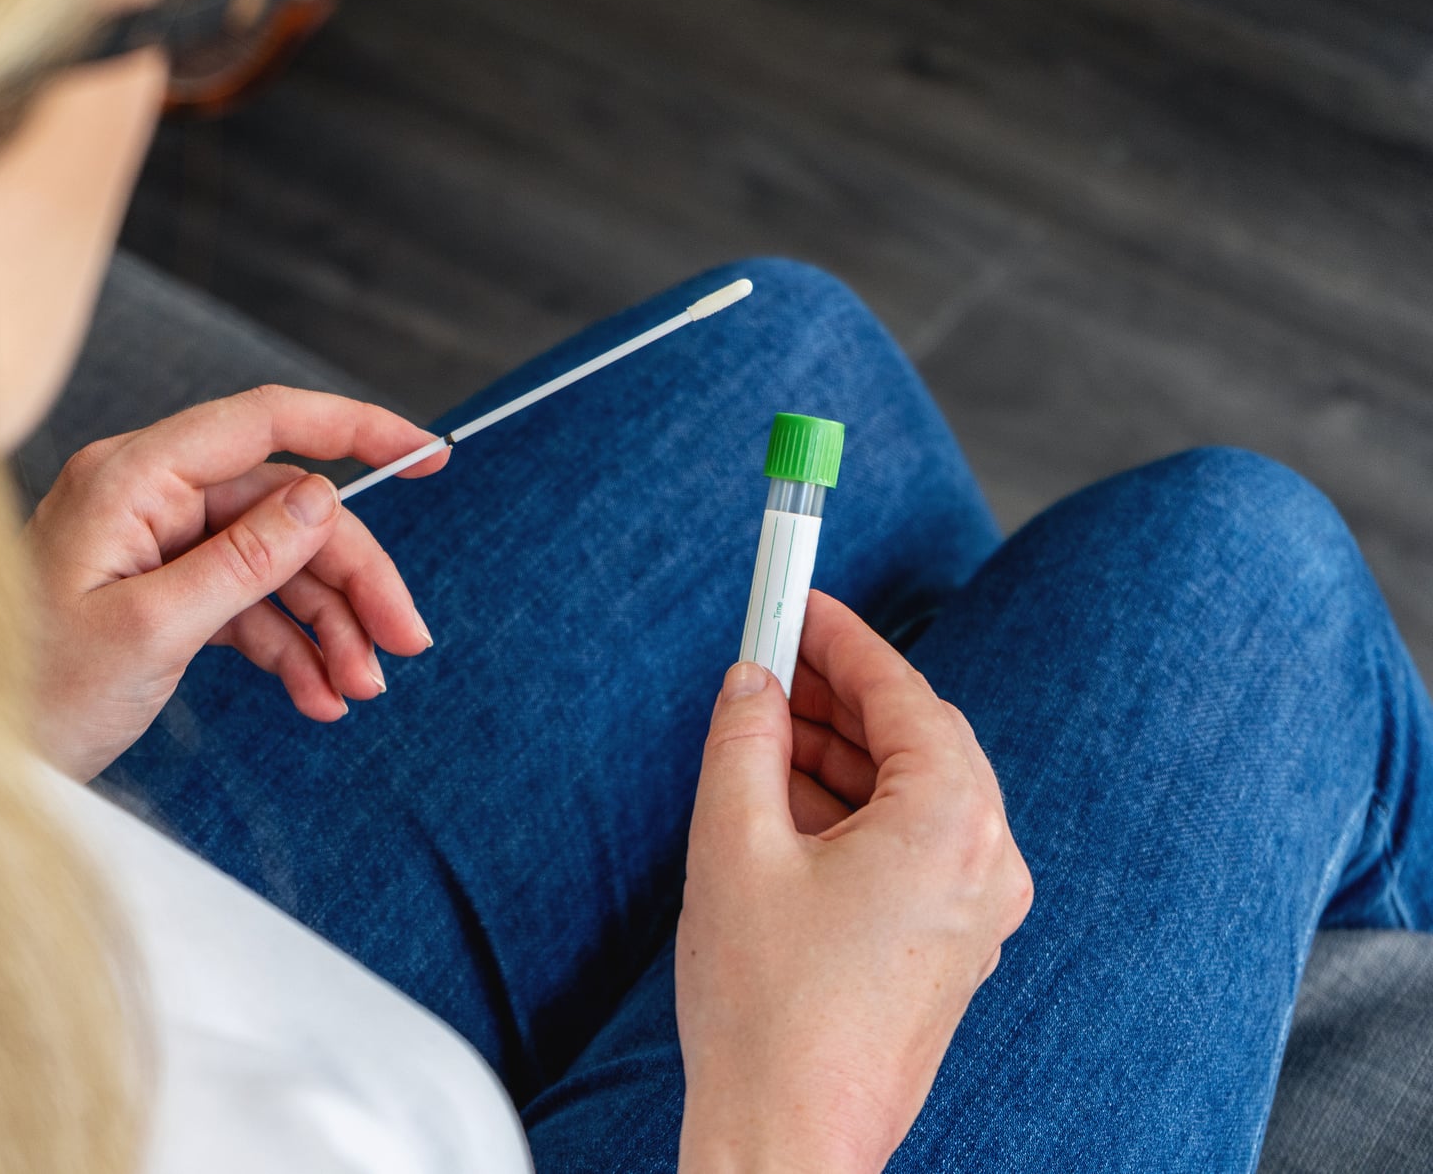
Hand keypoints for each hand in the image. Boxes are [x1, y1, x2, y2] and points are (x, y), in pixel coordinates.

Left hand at [25, 385, 446, 779]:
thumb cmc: (31, 690)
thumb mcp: (149, 629)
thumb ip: (244, 559)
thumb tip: (323, 496)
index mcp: (133, 477)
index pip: (265, 421)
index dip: (355, 430)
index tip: (427, 453)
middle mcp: (147, 496)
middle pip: (285, 509)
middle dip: (353, 577)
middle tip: (404, 643)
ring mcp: (154, 545)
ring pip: (276, 564)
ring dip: (329, 625)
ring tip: (360, 689)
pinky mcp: (160, 594)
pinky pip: (247, 606)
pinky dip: (290, 649)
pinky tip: (318, 697)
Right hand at [677, 591, 1032, 1173]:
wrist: (788, 1137)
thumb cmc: (767, 1007)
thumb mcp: (732, 843)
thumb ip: (744, 740)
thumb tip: (752, 683)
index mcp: (952, 824)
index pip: (903, 693)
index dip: (843, 637)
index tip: (797, 600)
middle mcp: (987, 862)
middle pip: (918, 738)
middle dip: (840, 694)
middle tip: (770, 656)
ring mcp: (978, 910)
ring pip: (912, 793)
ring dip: (839, 753)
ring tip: (760, 728)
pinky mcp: (952, 945)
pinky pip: (911, 844)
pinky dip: (852, 810)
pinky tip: (782, 800)